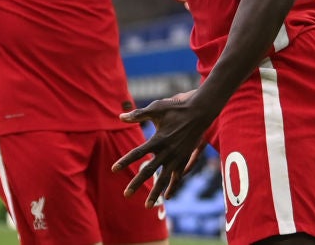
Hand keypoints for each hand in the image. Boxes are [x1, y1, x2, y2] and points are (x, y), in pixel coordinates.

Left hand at [112, 89, 209, 207]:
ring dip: (156, 193)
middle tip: (126, 195)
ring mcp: (178, 157)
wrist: (200, 111)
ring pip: (165, 179)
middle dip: (137, 183)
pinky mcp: (185, 159)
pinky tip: (167, 196)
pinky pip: (178, 177)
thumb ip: (138, 114)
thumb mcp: (156, 108)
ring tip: (148, 206)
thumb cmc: (176, 108)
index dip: (125, 161)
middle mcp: (168, 151)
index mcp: (159, 139)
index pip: (138, 153)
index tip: (114, 169)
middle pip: (149, 171)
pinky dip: (172, 187)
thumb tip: (120, 117)